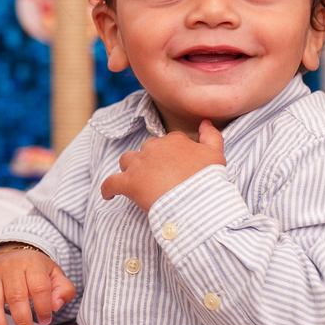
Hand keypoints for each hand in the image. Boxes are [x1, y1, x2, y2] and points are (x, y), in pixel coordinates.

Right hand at [0, 248, 75, 324]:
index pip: (38, 286)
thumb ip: (63, 290)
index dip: (43, 306)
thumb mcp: (54, 274)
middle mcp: (8, 267)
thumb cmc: (34, 269)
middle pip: (15, 296)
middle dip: (22, 322)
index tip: (47, 321)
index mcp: (31, 264)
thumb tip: (56, 306)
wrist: (9, 252)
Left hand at [100, 120, 224, 212]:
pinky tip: (109, 195)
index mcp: (174, 140)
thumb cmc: (209, 181)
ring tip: (136, 181)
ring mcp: (139, 165)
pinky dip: (108, 189)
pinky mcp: (128, 183)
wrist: (197, 202)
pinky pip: (110, 183)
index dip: (171, 155)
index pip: (168, 142)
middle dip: (150, 161)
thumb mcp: (216, 155)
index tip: (175, 167)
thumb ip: (211, 136)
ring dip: (130, 168)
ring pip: (127, 160)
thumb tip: (205, 122)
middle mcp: (154, 148)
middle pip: (146, 150)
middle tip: (159, 178)